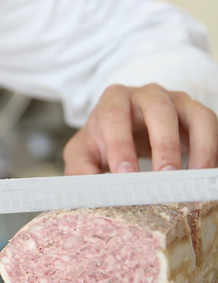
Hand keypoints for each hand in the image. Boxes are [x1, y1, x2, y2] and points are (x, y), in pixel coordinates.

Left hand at [63, 83, 217, 174]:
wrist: (128, 128)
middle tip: (165, 177)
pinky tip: (206, 174)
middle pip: (157, 109)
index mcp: (114, 99)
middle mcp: (146, 95)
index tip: (124, 174)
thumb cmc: (105, 138)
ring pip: (193, 114)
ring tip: (193, 180)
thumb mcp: (85, 150)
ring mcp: (175, 101)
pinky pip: (211, 125)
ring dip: (197, 147)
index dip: (119, 144)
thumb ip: (79, 167)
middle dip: (163, 144)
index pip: (114, 115)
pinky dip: (212, 149)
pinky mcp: (196, 114)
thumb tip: (85, 188)